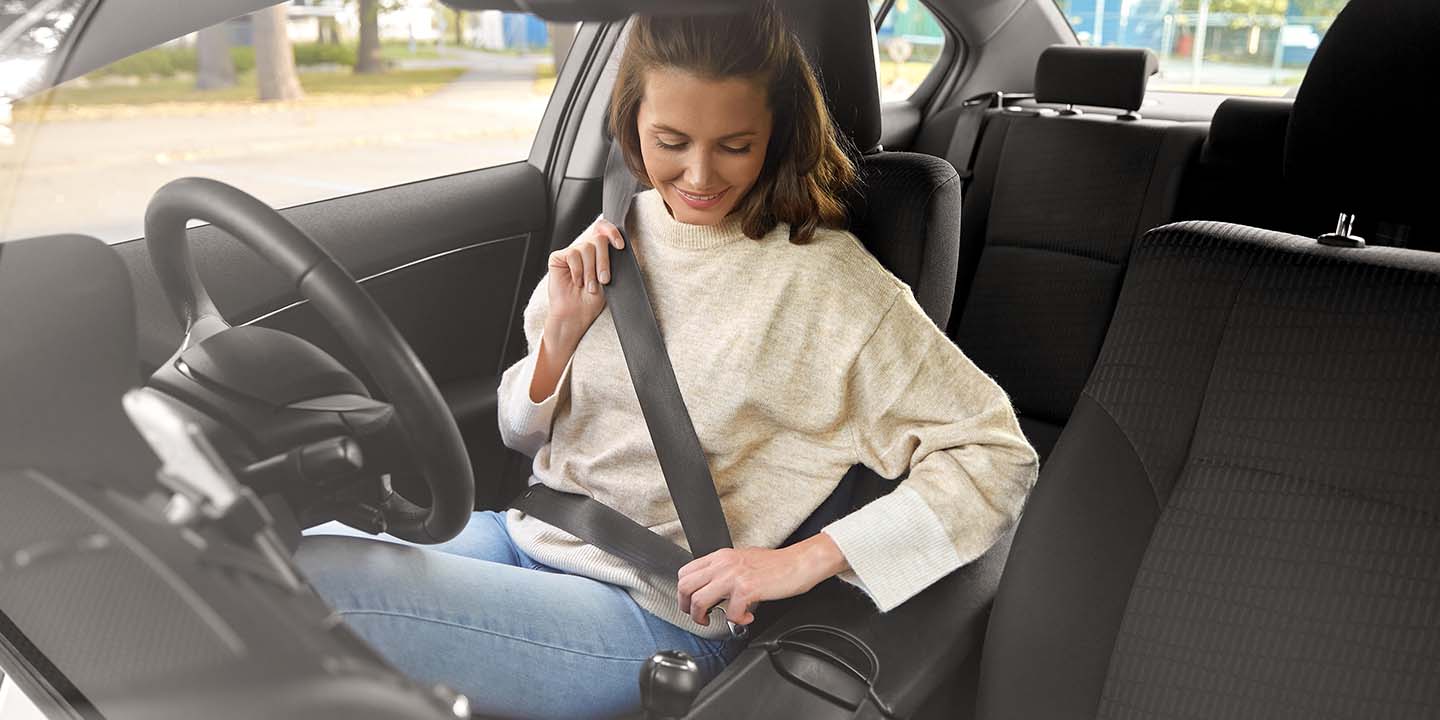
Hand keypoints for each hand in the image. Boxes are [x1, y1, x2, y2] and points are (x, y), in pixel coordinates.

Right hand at [546, 217, 624, 340]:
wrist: (576, 315)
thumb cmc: (592, 300)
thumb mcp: (609, 277)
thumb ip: (613, 259)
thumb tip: (620, 244)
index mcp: (599, 252)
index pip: (604, 230)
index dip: (612, 232)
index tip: (620, 246)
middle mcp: (585, 250)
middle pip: (598, 239)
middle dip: (604, 261)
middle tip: (604, 280)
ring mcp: (571, 252)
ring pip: (586, 247)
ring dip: (590, 270)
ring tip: (589, 286)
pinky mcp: (558, 257)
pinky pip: (572, 254)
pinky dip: (577, 270)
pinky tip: (576, 282)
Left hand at [676, 533, 849, 626]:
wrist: (800, 562)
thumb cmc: (776, 564)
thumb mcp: (742, 560)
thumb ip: (725, 571)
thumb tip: (713, 588)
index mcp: (720, 557)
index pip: (685, 572)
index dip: (684, 593)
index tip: (691, 604)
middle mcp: (723, 564)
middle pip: (685, 587)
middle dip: (686, 607)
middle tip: (699, 616)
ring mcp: (734, 576)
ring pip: (699, 601)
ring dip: (703, 617)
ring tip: (715, 620)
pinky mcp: (747, 589)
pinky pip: (729, 613)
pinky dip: (737, 621)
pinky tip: (747, 617)